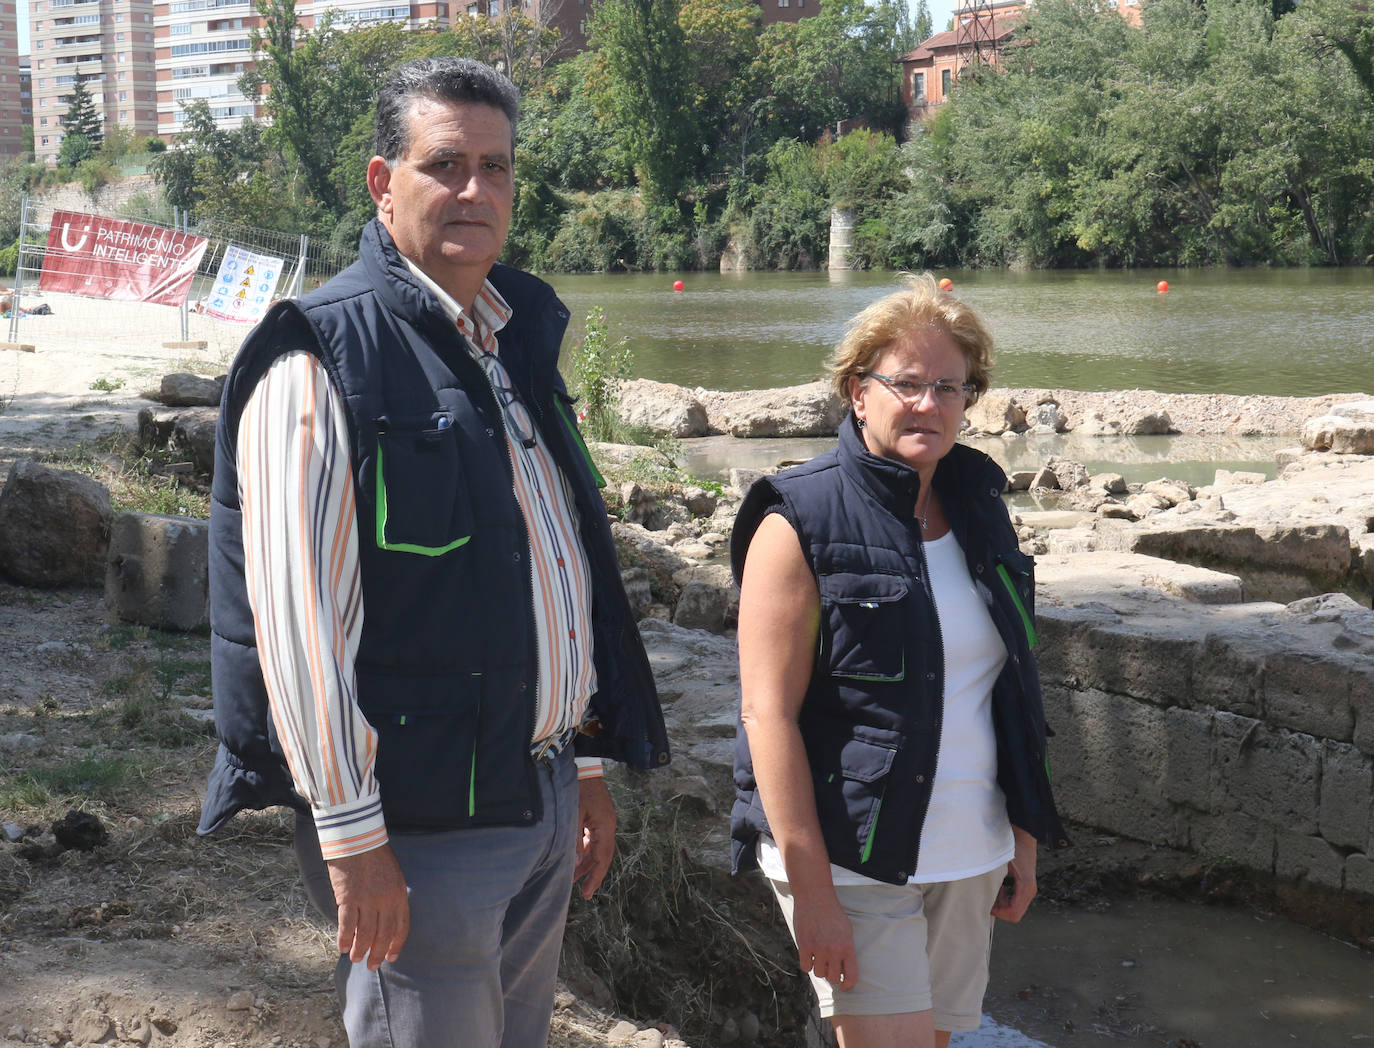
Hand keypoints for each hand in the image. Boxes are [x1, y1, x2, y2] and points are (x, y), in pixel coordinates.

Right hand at [326, 843, 409, 969]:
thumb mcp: (394, 876)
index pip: (401, 927)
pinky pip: (346, 925)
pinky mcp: (348, 898)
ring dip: (360, 950)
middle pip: (382, 934)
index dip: (395, 944)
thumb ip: (392, 897)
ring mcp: (367, 900)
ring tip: (355, 959)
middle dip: (377, 953)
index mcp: (399, 895)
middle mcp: (385, 901)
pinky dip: (344, 938)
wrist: (359, 839)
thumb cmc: (376, 855)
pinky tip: (342, 947)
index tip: (390, 957)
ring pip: (364, 934)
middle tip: (372, 966)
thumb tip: (385, 920)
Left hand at [574, 775, 616, 898]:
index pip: (602, 858)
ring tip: (574, 878)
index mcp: (605, 827)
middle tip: (584, 892)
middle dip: (593, 874)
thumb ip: (574, 840)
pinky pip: (594, 840)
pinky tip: (577, 859)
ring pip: (598, 849)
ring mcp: (604, 823)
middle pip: (603, 856)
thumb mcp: (574, 816)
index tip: (587, 893)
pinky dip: (587, 851)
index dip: (595, 877)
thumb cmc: (579, 790)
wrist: (585, 769)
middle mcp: (608, 827)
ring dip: (587, 863)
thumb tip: (575, 863)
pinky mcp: (598, 819)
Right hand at [793, 889, 858, 990]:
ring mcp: (819, 948)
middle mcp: (834, 950)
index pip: (851, 975)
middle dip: (831, 975)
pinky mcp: (805, 946)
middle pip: (833, 978)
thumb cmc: (832, 913)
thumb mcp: (846, 929)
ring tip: (818, 956)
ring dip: (818, 968)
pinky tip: (808, 955)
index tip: (844, 986)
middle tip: (828, 967)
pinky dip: (807, 963)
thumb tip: (844, 969)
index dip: (848, 985)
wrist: (815, 897)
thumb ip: (846, 949)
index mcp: (847, 946)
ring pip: (818, 973)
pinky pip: (806, 967)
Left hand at [991, 826, 1037, 922]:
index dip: (999, 914)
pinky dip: (1005, 898)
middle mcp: (1030, 890)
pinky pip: (1015, 899)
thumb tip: (981, 891)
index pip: (1013, 914)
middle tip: (986, 899)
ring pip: (1015, 907)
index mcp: (1026, 887)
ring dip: (1001, 904)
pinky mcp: (1025, 883)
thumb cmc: (1012, 845)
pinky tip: (998, 887)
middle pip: (1014, 914)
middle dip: (999, 910)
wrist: (1023, 831)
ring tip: (991, 892)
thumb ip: (993, 877)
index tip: (986, 906)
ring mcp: (1029, 887)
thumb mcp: (1001, 862)